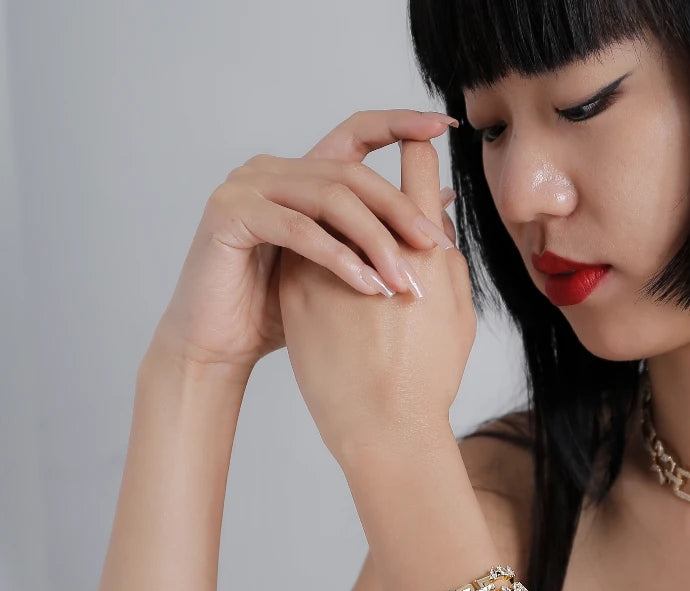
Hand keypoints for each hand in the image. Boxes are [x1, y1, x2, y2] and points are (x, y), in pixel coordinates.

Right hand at [149, 108, 459, 381]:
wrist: (222, 345)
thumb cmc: (281, 312)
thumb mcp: (345, 268)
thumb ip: (385, 231)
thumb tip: (444, 201)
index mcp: (303, 176)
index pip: (357, 134)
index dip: (400, 124)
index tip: (443, 127)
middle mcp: (273, 170)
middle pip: (351, 173)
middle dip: (399, 209)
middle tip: (435, 246)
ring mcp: (248, 186)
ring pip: (329, 198)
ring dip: (374, 242)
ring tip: (404, 282)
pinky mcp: (229, 213)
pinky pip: (297, 229)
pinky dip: (338, 259)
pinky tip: (368, 286)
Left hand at [277, 137, 475, 465]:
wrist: (382, 427)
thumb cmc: (428, 380)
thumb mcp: (458, 317)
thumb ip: (450, 264)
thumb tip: (436, 228)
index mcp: (421, 245)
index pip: (416, 165)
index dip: (416, 149)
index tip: (416, 149)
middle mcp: (372, 243)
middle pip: (368, 182)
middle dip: (375, 182)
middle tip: (377, 181)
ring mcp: (327, 261)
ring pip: (329, 215)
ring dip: (339, 217)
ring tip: (347, 231)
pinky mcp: (295, 286)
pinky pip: (303, 250)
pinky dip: (315, 251)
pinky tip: (322, 268)